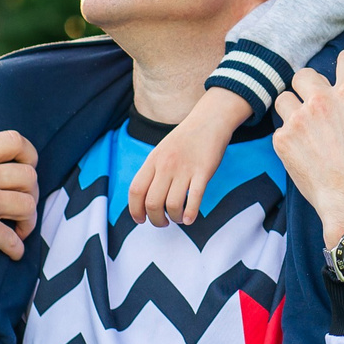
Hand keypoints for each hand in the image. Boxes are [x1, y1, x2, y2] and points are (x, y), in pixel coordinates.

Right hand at [0, 130, 38, 288]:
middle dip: (32, 195)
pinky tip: (11, 252)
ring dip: (28, 222)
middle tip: (22, 210)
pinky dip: (17, 249)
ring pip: (28, 205)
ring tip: (18, 231)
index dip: (29, 155)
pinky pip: (15, 238)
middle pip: (29, 176)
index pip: (14, 140)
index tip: (28, 170)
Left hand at [128, 89, 249, 225]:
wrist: (209, 120)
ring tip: (178, 218)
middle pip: (152, 203)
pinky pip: (194, 199)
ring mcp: (185, 168)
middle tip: (163, 222)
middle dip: (156, 220)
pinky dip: (190, 214)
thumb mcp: (161, 152)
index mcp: (152, 160)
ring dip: (174, 218)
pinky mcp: (203, 172)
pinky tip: (190, 219)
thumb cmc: (184, 140)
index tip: (141, 220)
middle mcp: (166, 165)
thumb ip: (152, 172)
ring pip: (173, 205)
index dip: (135, 210)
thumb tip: (145, 200)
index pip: (136, 191)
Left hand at [271, 50, 343, 240]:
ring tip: (306, 125)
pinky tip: (302, 149)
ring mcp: (299, 121)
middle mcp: (322, 101)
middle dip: (312, 86)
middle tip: (322, 105)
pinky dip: (289, 136)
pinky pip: (279, 128)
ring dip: (295, 108)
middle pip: (305, 74)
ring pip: (285, 98)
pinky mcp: (283, 142)